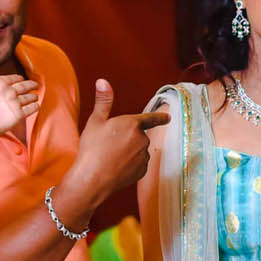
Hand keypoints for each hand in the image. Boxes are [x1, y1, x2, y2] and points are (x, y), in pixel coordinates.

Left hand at [0, 55, 40, 148]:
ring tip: (37, 93)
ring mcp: (12, 105)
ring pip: (26, 98)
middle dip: (28, 85)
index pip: (10, 79)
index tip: (21, 77)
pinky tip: (37, 104)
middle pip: (21, 87)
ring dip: (32, 95)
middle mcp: (5, 94)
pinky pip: (29, 110)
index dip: (16, 77)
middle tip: (35, 84)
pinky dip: (34, 107)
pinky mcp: (17, 116)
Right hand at [66, 79, 163, 209]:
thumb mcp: (95, 122)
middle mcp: (142, 139)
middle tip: (109, 144)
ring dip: (130, 152)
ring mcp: (144, 156)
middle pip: (139, 136)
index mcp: (132, 124)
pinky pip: (138, 164)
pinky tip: (117, 167)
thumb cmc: (92, 149)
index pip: (150, 119)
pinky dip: (130, 165)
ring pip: (139, 150)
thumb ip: (103, 101)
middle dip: (128, 138)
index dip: (160, 117)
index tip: (168, 117)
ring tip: (111, 156)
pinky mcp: (142, 171)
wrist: (92, 178)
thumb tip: (103, 81)